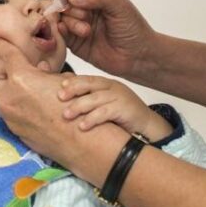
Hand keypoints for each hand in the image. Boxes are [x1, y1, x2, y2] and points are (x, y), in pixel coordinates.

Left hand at [0, 37, 84, 166]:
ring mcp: (9, 116)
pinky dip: (17, 111)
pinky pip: (9, 115)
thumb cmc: (74, 109)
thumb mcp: (61, 81)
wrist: (78, 140)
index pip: (5, 54)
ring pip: (1, 99)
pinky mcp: (13, 130)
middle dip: (6, 79)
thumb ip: (44, 73)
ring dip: (10, 96)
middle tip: (23, 81)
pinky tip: (34, 113)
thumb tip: (39, 68)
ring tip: (31, 99)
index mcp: (21, 78)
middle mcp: (9, 97)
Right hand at [57, 0, 157, 79]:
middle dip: (69, 6)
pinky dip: (63, 33)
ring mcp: (76, 21)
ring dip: (70, 21)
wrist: (137, 57)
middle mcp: (82, 4)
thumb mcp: (120, 6)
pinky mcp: (72, 40)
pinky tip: (80, 35)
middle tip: (86, 16)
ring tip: (87, 31)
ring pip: (57, 15)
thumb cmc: (133, 29)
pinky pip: (57, 32)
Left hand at [58, 76, 172, 141]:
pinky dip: (92, 119)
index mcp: (105, 84)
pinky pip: (105, 113)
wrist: (147, 127)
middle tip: (59, 98)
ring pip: (95, 99)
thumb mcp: (103, 104)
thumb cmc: (121, 116)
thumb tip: (63, 98)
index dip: (72, 82)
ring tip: (66, 115)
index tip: (58, 87)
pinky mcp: (125, 109)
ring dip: (79, 107)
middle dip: (73, 90)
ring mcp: (119, 97)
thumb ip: (88, 99)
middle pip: (89, 84)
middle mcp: (112, 87)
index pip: (85, 79)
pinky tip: (82, 126)